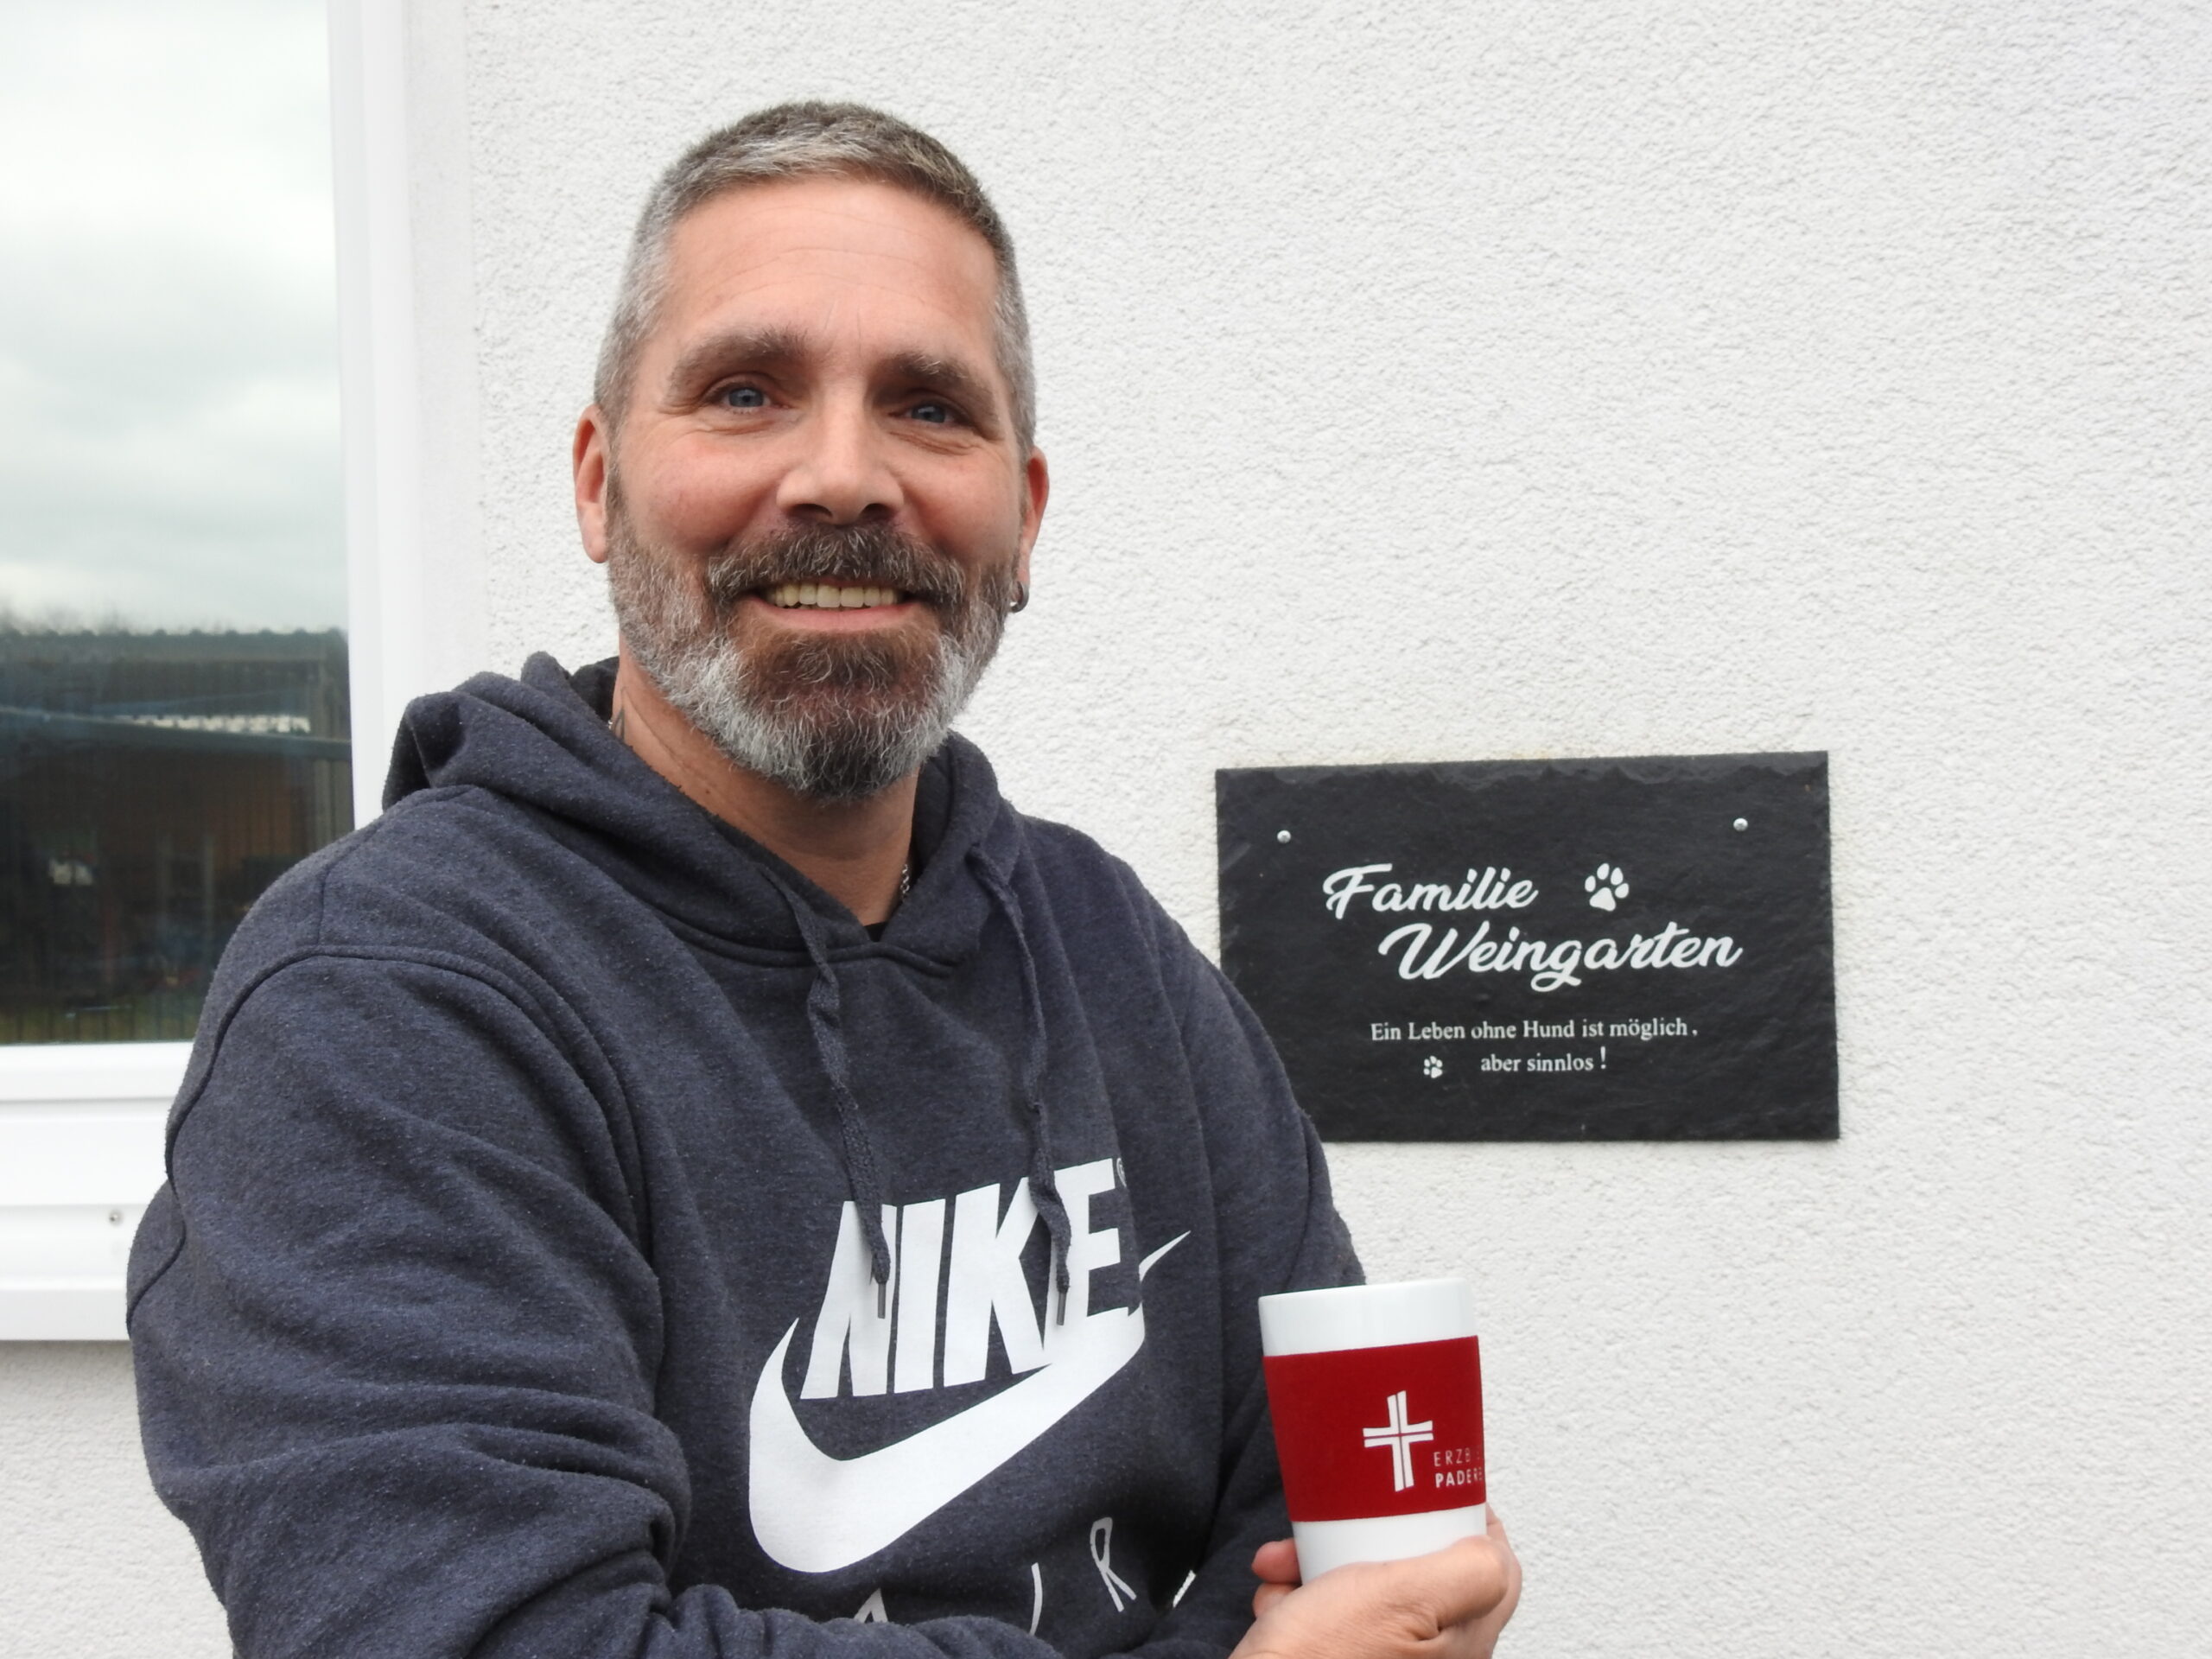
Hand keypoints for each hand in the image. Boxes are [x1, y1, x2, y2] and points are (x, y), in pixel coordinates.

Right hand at [1235, 1510, 1519, 1658]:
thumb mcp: (1404, 1597)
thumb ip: (1469, 1571)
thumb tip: (1496, 1547)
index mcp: (1463, 1639)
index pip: (1492, 1565)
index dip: (1465, 1519)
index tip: (1429, 1492)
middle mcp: (1432, 1653)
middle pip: (1418, 1565)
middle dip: (1365, 1535)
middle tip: (1335, 1528)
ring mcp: (1387, 1656)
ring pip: (1365, 1583)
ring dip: (1317, 1563)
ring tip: (1286, 1565)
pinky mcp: (1344, 1658)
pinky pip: (1328, 1612)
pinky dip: (1297, 1596)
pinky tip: (1278, 1602)